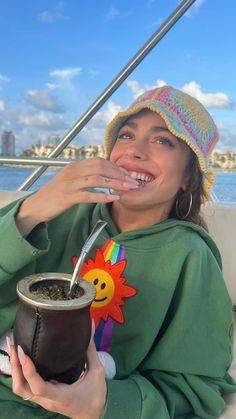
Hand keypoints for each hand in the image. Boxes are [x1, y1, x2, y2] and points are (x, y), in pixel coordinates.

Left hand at [9, 332, 106, 418]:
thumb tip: (90, 326)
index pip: (38, 387)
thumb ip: (91, 350)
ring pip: (20, 389)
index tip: (23, 352)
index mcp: (61, 395)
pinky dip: (20, 374)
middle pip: (22, 388)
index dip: (28, 370)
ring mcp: (43, 400)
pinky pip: (25, 387)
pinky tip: (22, 360)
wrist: (92, 415)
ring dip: (15, 370)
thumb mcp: (97, 372)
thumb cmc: (95, 395)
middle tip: (15, 345)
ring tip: (15, 350)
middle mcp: (48, 400)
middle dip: (15, 367)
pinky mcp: (42, 397)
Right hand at [16, 157, 137, 234]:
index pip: (99, 161)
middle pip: (101, 168)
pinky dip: (103, 196)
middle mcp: (72, 172)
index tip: (128, 174)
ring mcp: (69, 184)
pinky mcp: (67, 197)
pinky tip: (113, 198)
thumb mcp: (70, 180)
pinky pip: (88, 195)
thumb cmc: (56, 194)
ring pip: (97, 180)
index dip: (116, 167)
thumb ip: (84, 175)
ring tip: (128, 189)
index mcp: (74, 166)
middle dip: (120, 174)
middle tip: (133, 182)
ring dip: (116, 184)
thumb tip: (103, 174)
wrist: (36, 206)